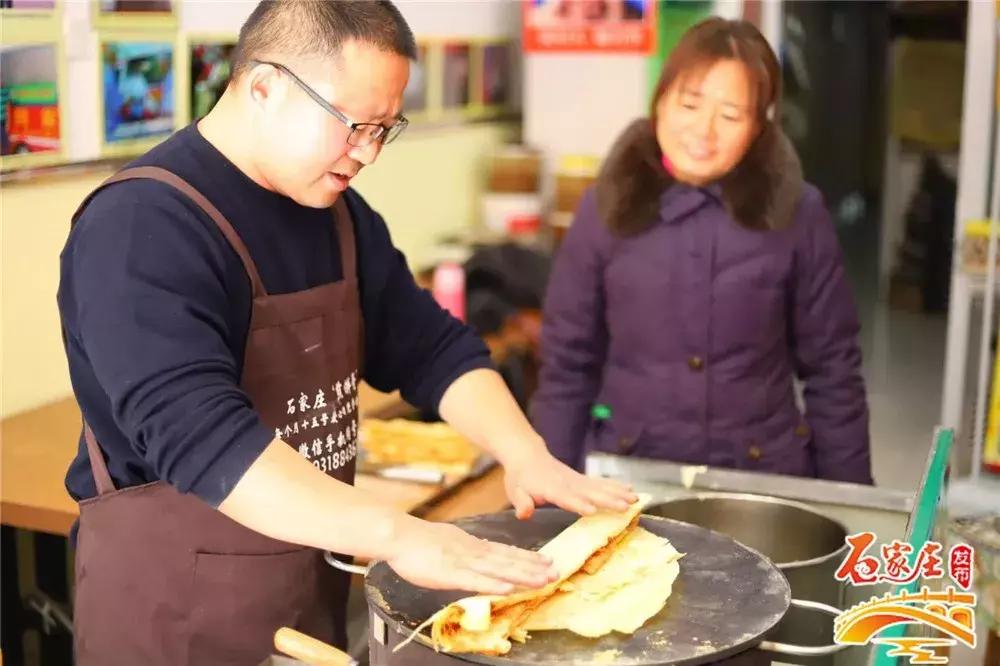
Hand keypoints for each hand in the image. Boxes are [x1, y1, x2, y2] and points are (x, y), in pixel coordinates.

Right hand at [385, 516, 558, 594]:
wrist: (399, 536)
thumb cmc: (420, 541)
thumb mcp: (450, 542)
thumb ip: (467, 549)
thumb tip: (481, 552)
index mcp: (472, 545)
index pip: (505, 552)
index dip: (527, 558)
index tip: (547, 561)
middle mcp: (473, 552)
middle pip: (508, 560)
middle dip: (533, 567)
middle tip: (556, 572)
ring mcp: (463, 563)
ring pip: (498, 570)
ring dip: (522, 575)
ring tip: (542, 580)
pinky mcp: (450, 574)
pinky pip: (475, 581)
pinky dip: (492, 585)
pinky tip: (508, 589)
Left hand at [503, 449, 636, 519]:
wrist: (528, 455)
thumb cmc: (521, 477)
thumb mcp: (515, 491)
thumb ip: (521, 502)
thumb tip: (524, 514)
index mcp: (550, 488)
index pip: (565, 497)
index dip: (577, 503)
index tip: (591, 509)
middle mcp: (568, 483)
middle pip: (590, 492)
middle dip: (608, 499)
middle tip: (625, 506)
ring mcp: (577, 480)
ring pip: (600, 487)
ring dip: (618, 493)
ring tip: (635, 499)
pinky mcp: (582, 479)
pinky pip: (601, 483)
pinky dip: (615, 485)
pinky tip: (630, 489)